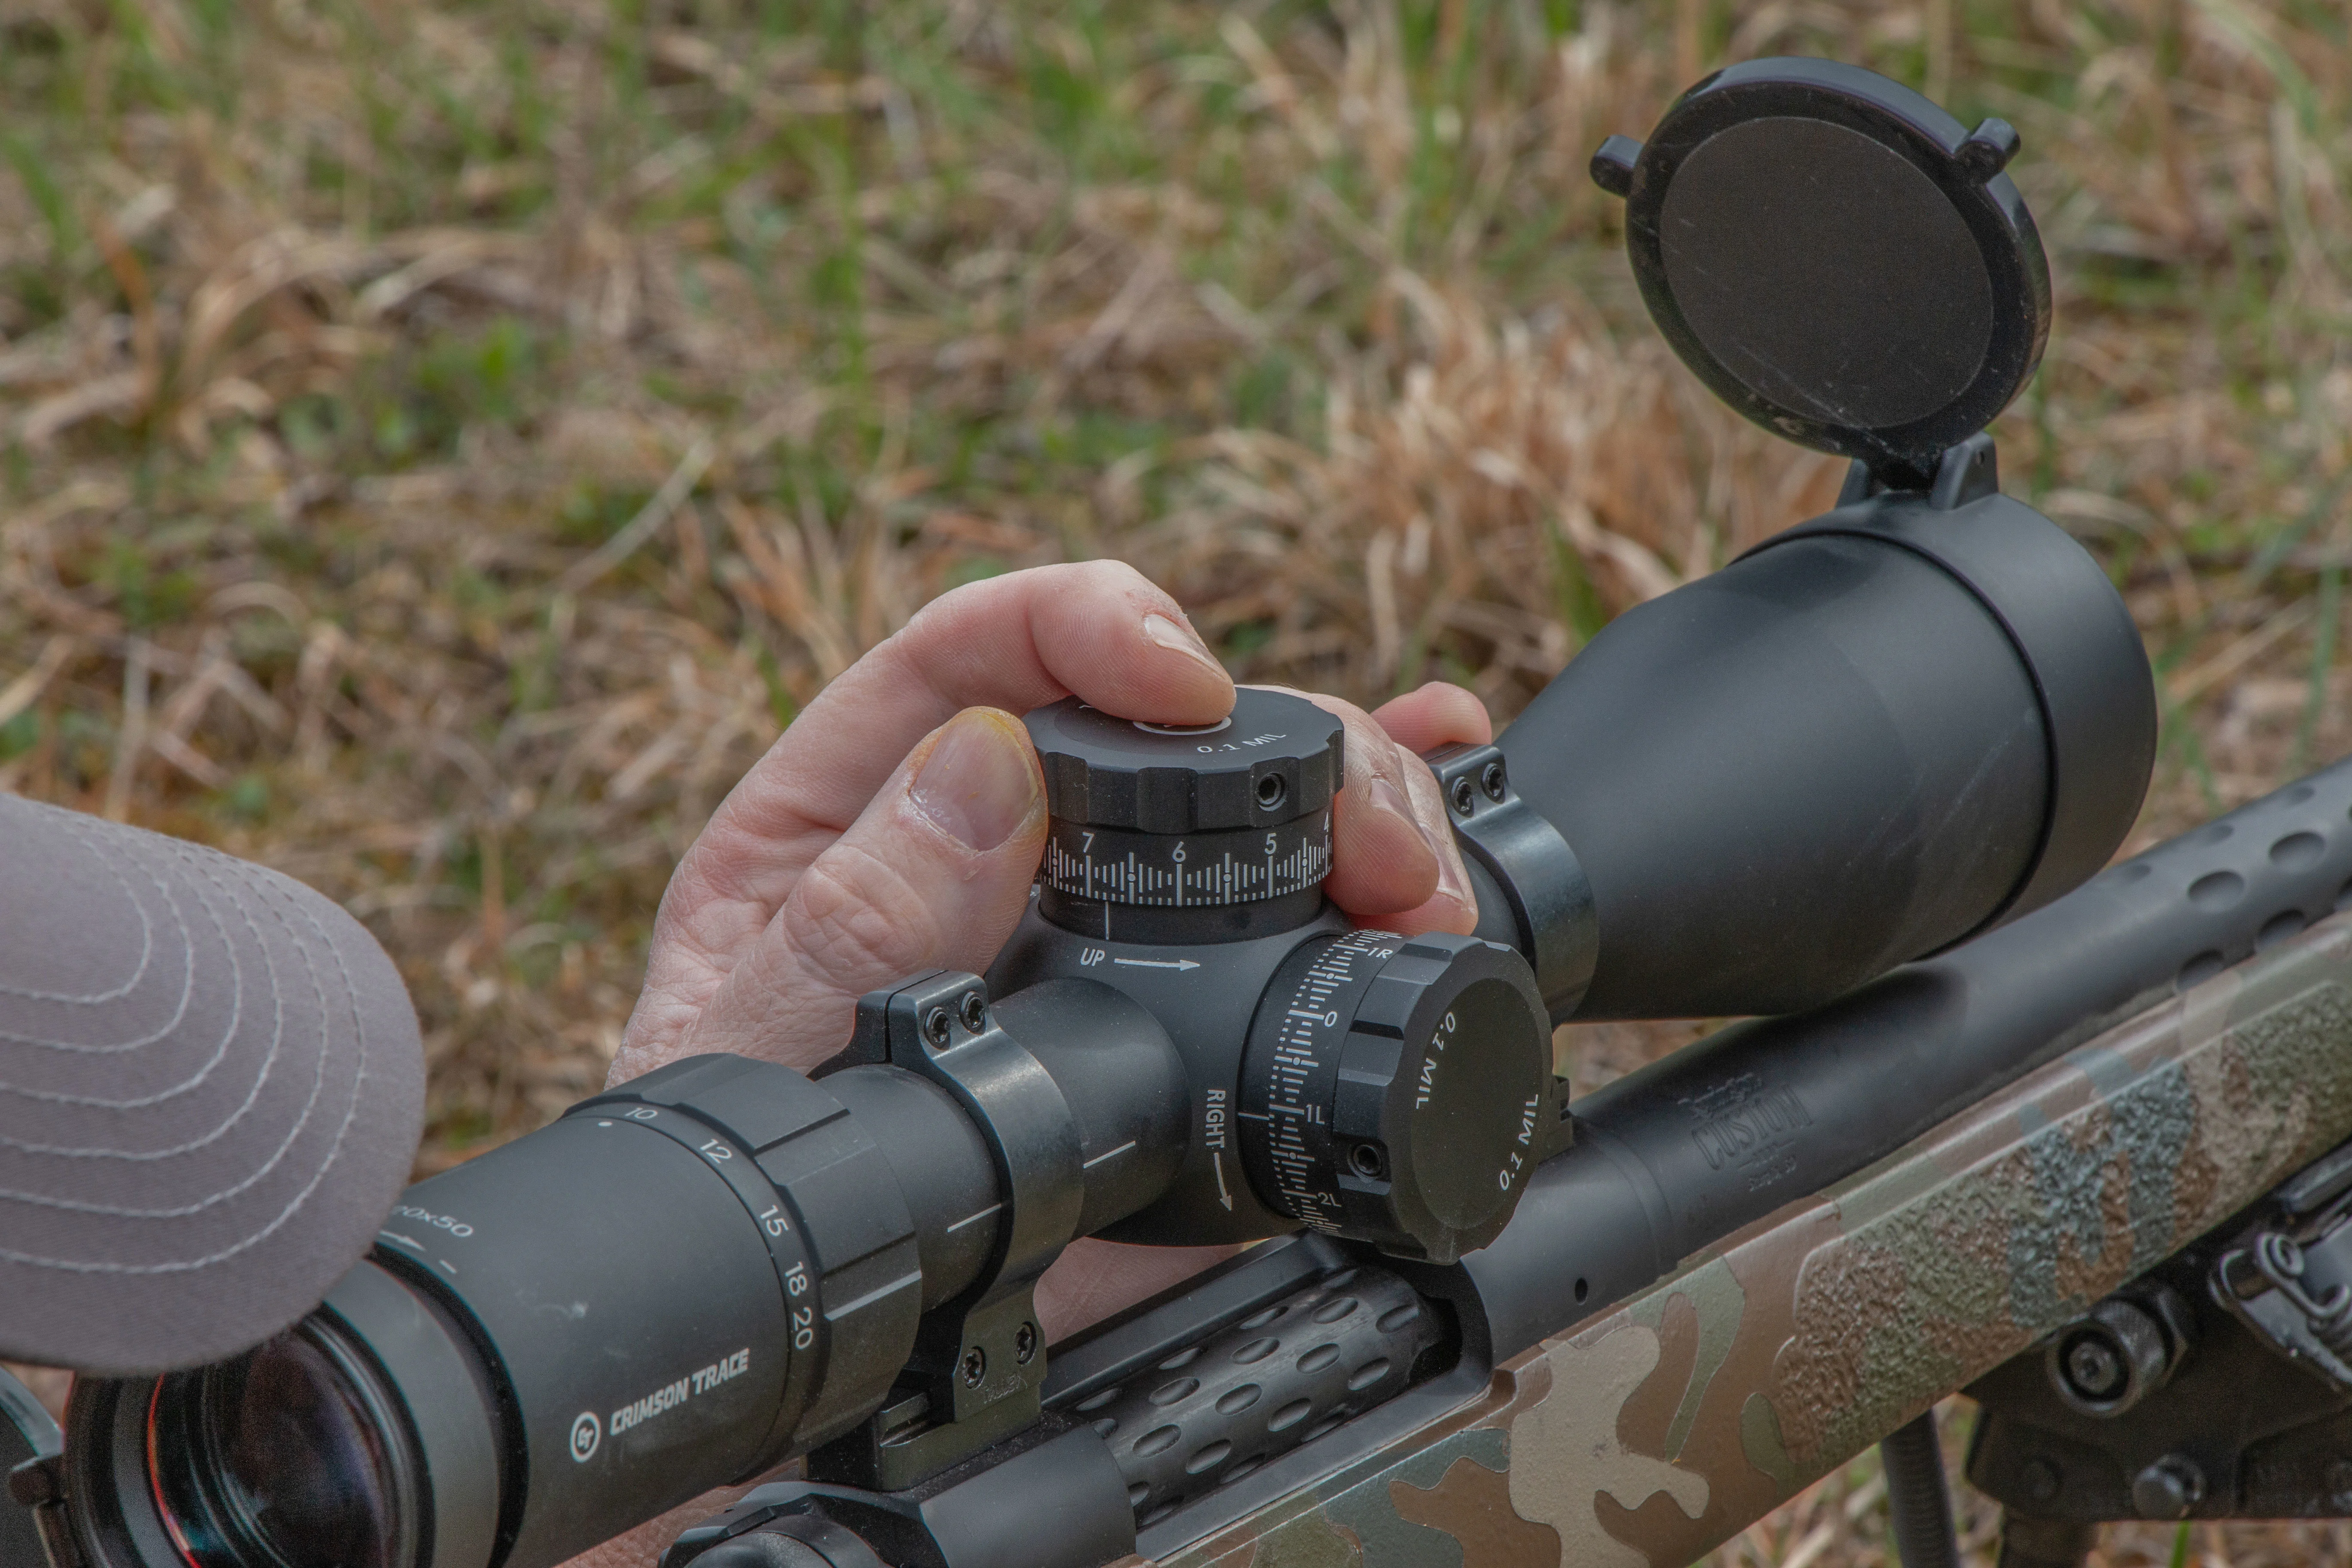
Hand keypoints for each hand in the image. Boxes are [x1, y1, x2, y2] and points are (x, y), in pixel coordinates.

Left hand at [574, 561, 1489, 1566]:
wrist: (806, 1367)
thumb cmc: (749, 1202)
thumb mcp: (744, 1058)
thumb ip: (849, 927)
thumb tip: (981, 771)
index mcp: (855, 811)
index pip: (979, 652)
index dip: (1089, 628)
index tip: (1181, 681)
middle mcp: (995, 845)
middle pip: (1150, 720)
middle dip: (1275, 739)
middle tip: (1352, 826)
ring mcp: (1102, 924)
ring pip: (1243, 803)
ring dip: (1358, 800)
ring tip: (1414, 869)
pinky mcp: (1187, 1016)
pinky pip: (1292, 913)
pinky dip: (1379, 847)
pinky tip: (1458, 786)